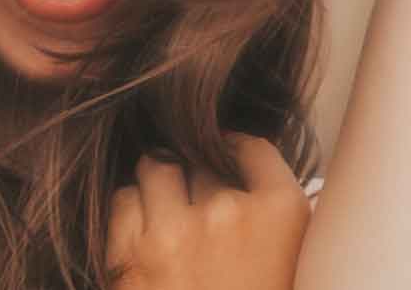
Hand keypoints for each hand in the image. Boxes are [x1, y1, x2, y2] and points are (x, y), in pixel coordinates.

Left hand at [107, 135, 309, 289]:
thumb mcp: (288, 263)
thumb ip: (273, 216)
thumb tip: (239, 175)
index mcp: (281, 214)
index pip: (251, 147)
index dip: (234, 150)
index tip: (226, 157)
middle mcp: (229, 212)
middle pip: (201, 157)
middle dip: (196, 176)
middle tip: (195, 202)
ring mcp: (175, 231)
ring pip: (156, 167)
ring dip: (158, 184)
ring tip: (164, 211)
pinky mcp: (130, 255)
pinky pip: (122, 200)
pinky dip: (129, 211)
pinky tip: (143, 236)